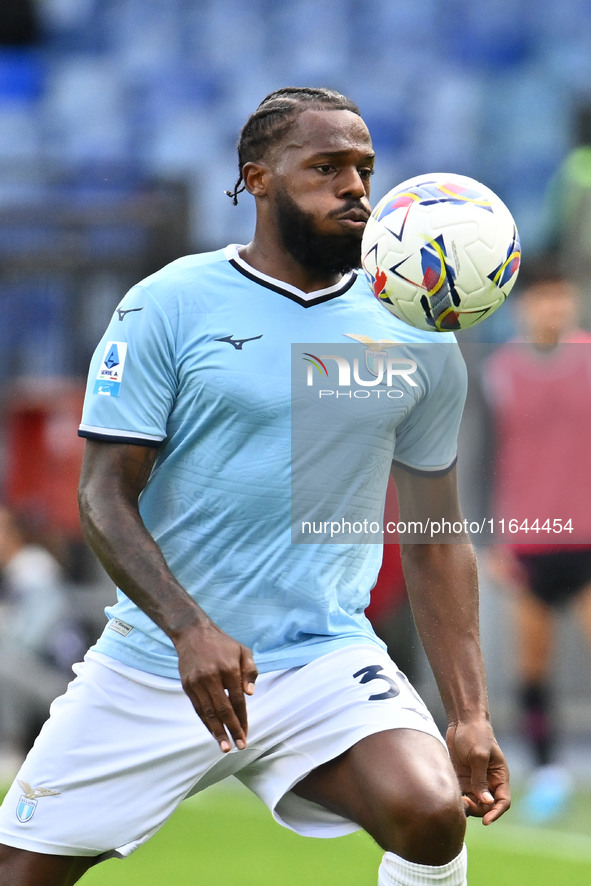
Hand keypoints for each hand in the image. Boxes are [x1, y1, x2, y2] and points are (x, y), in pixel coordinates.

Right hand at [174, 621, 257, 753]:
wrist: (193, 633)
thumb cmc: (223, 644)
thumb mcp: (243, 651)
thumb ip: (250, 671)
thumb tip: (249, 694)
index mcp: (228, 668)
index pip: (237, 700)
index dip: (242, 718)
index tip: (246, 734)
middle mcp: (212, 676)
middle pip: (223, 709)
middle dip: (231, 730)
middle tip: (238, 746)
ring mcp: (197, 682)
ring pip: (208, 712)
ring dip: (217, 731)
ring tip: (224, 747)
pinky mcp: (187, 685)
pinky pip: (197, 708)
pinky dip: (205, 722)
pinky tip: (212, 732)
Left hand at [446, 718, 510, 824]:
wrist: (462, 721)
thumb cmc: (476, 734)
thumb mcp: (479, 755)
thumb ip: (481, 778)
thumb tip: (486, 801)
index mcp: (499, 776)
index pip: (503, 801)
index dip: (496, 813)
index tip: (486, 821)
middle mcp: (488, 782)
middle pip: (487, 806)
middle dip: (478, 809)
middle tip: (466, 802)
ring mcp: (474, 781)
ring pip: (474, 803)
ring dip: (467, 806)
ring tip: (458, 799)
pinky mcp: (462, 778)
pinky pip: (462, 795)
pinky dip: (458, 799)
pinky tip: (452, 796)